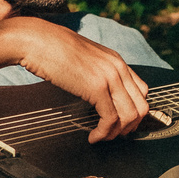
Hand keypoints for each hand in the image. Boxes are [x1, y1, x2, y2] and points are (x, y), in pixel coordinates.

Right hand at [6, 17, 150, 141]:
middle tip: (115, 135)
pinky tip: (93, 136)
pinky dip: (104, 133)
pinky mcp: (96, 88)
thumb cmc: (52, 49)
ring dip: (117, 133)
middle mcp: (118, 67)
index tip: (123, 123)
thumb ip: (97, 72)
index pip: (142, 91)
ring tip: (103, 137)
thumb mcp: (84, 58)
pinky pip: (111, 118)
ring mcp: (109, 77)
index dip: (135, 112)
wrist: (36, 40)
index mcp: (116, 60)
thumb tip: (98, 94)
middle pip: (141, 106)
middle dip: (130, 126)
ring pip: (130, 115)